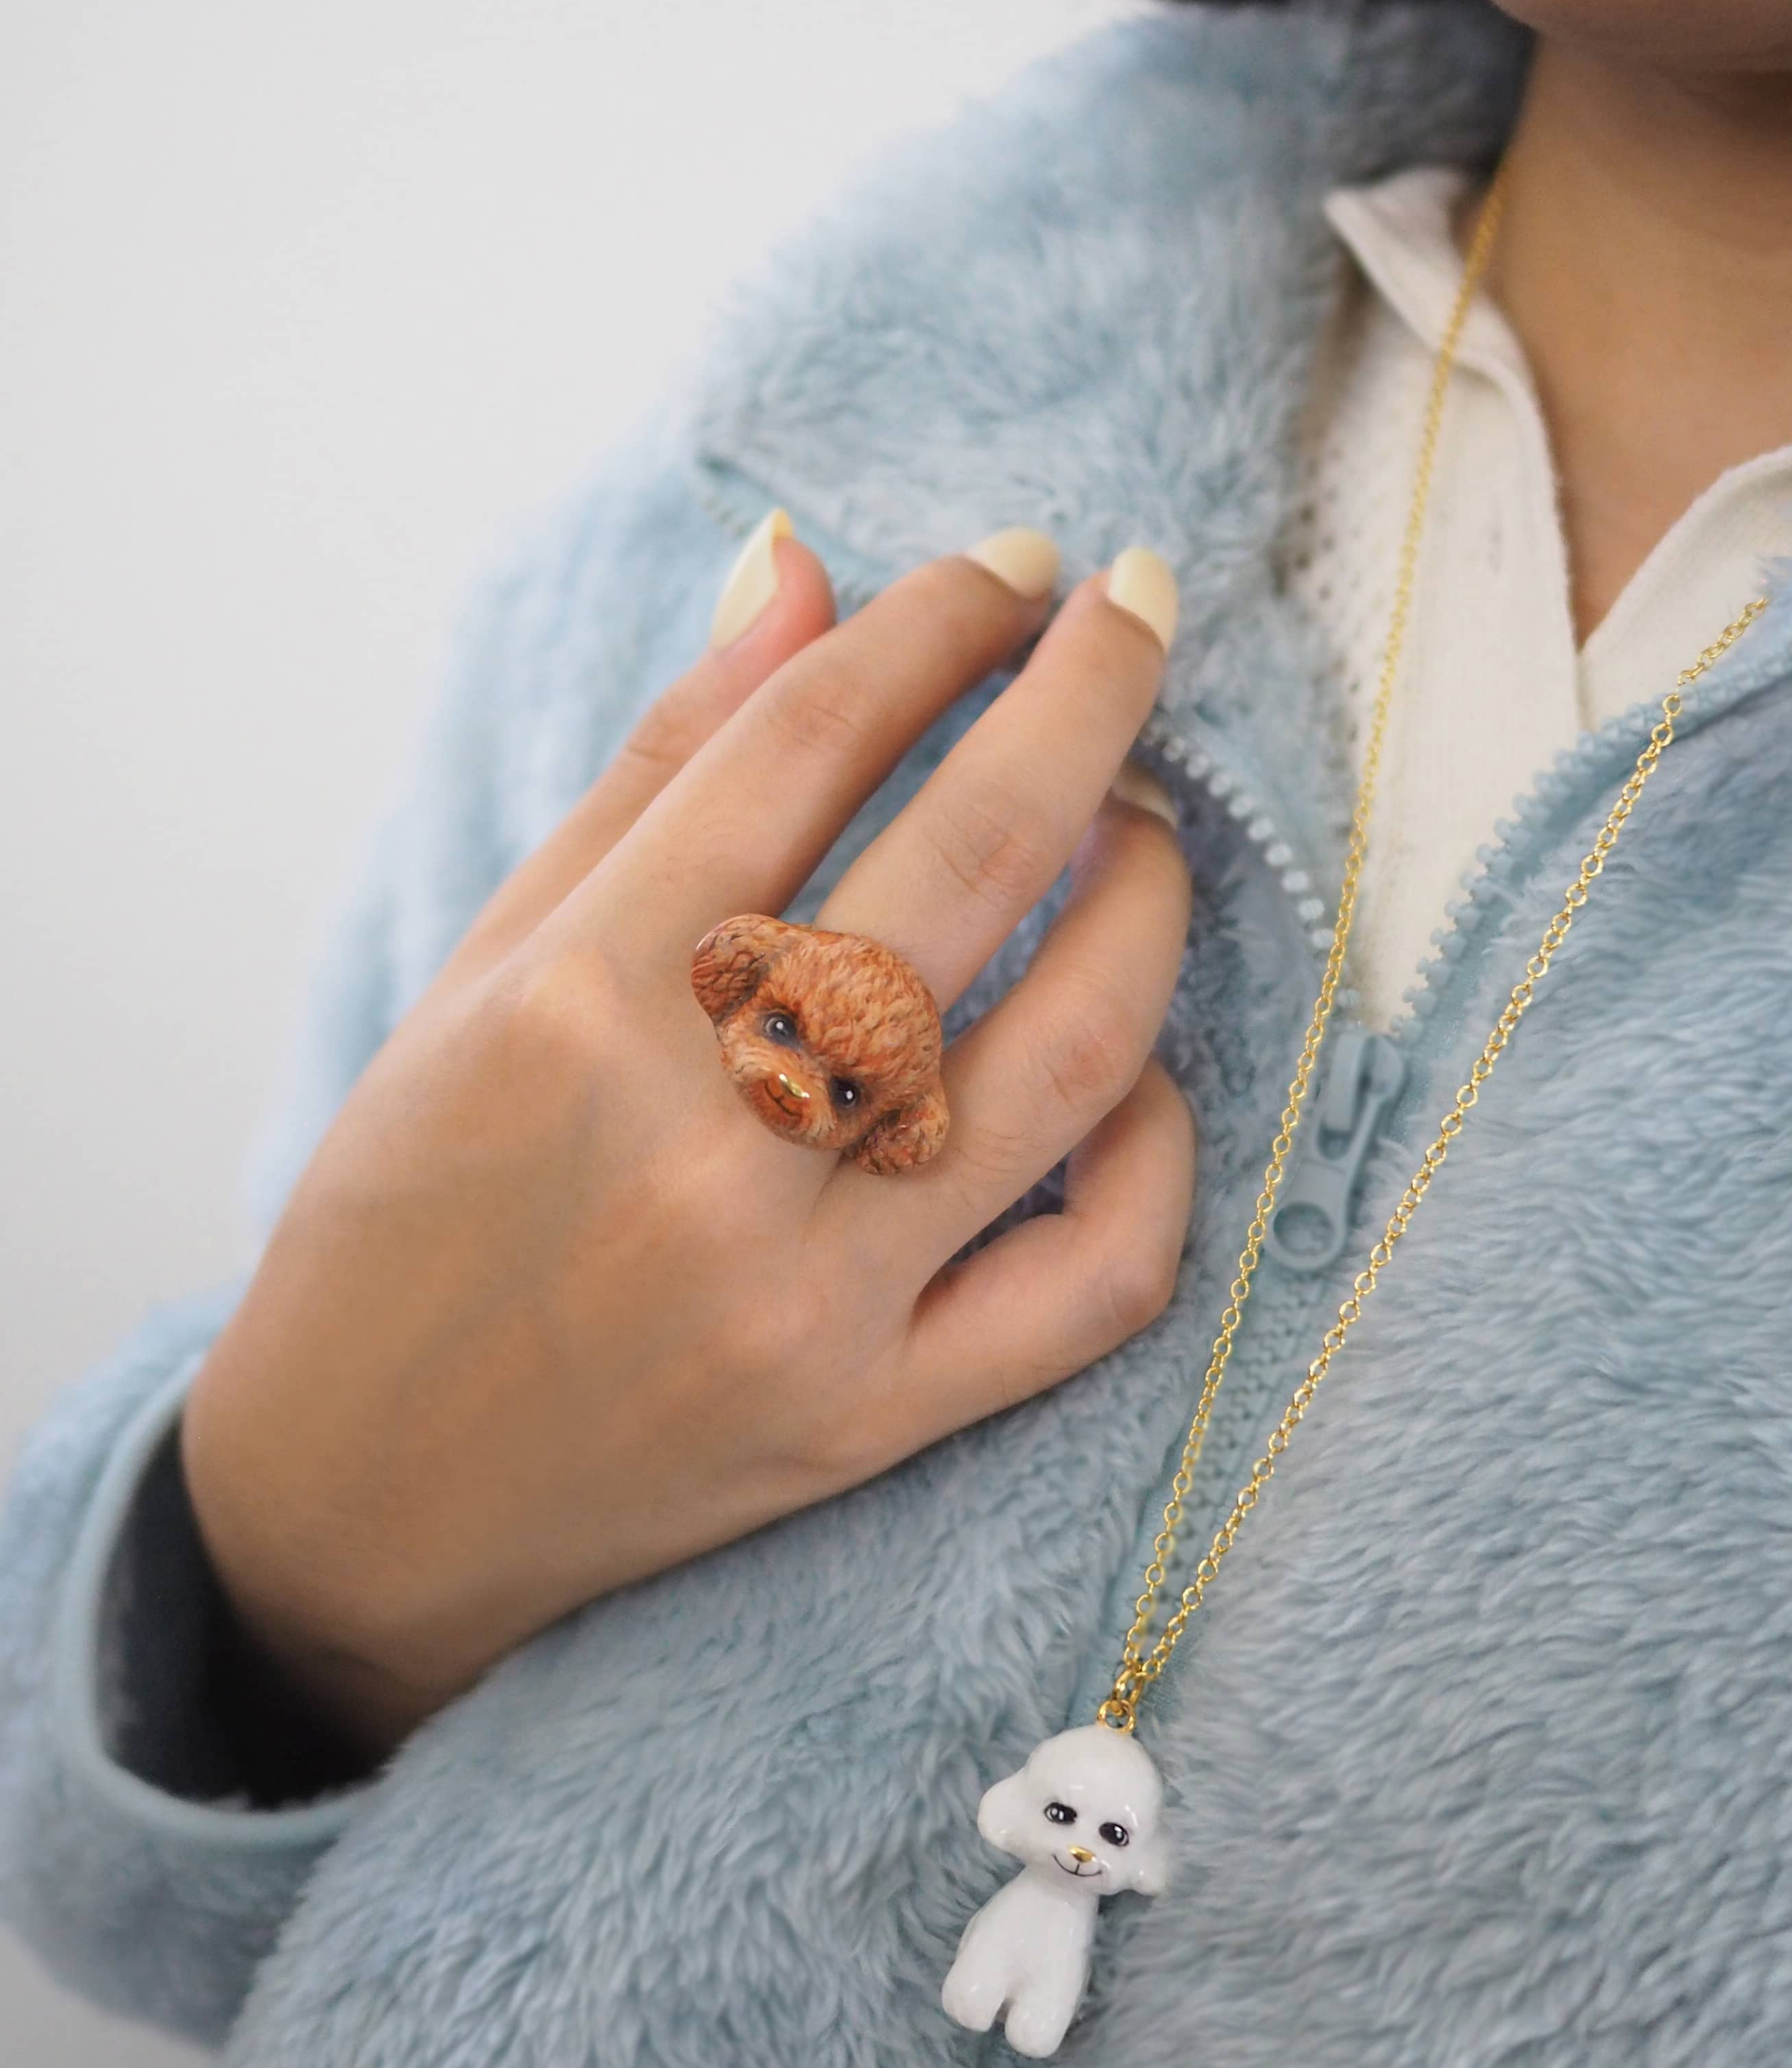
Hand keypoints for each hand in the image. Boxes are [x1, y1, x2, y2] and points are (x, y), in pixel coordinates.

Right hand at [181, 519, 1194, 1755]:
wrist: (358, 1501)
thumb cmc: (408, 1211)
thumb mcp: (484, 973)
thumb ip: (653, 774)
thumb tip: (803, 573)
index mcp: (575, 1008)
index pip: (805, 743)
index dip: (933, 624)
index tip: (1005, 566)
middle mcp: (702, 1146)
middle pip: (972, 861)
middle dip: (1090, 694)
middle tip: (1135, 609)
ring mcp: (805, 1297)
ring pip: (1072, 1055)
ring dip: (1148, 903)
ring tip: (1143, 830)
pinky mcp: (872, 1418)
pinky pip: (1097, 1282)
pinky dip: (1157, 1154)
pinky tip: (1139, 1072)